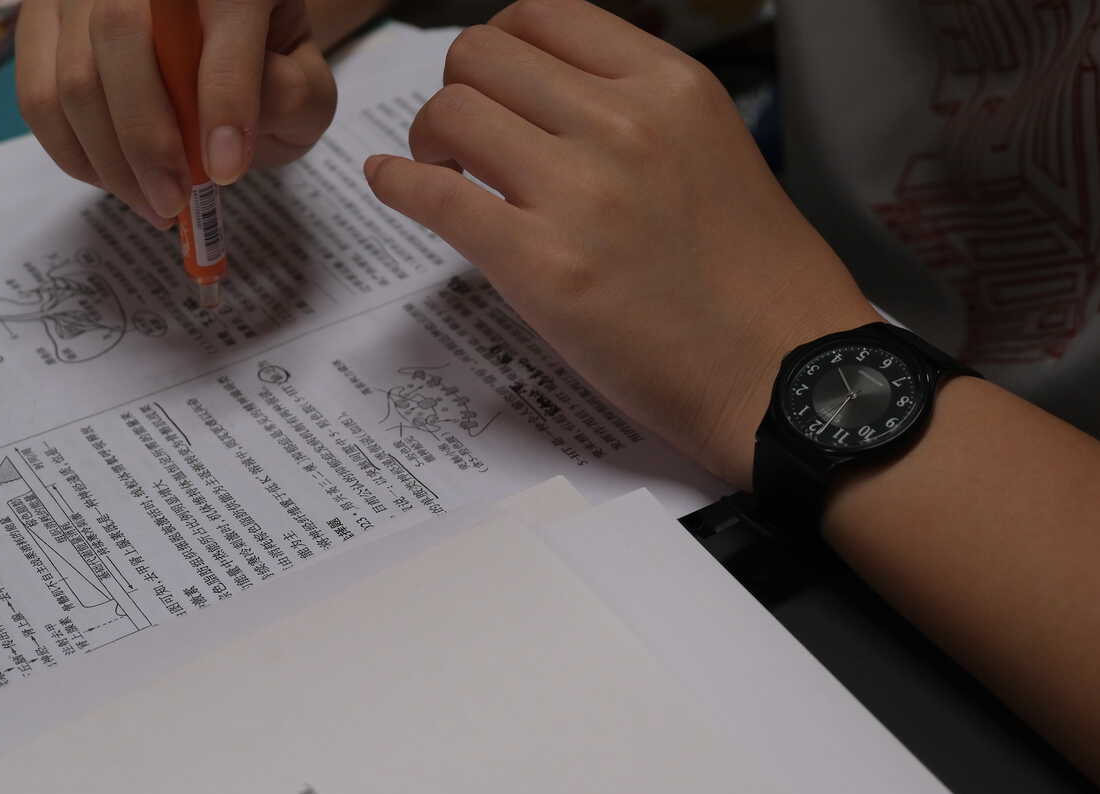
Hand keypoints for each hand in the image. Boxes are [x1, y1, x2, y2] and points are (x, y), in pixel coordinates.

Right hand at [16, 0, 337, 228]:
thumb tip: (223, 143)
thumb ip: (290, 98)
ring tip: (152, 203)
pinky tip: (115, 179)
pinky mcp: (41, 19)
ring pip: (74, 73)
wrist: (217, 39)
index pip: (224, 20)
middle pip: (119, 32)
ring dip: (110, 160)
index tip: (225, 172)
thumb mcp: (301, 83)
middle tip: (172, 202)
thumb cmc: (261, 65)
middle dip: (145, 138)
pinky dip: (75, 154)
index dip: (224, 100)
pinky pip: (37, 97)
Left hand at [362, 0, 878, 488]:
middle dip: (456, 89)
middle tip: (461, 140)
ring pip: (450, 113)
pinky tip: (389, 185)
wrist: (784, 377)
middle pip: (481, 54)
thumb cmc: (758, 283)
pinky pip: (435, 197)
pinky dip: (396, 185)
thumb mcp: (714, 150)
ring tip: (445, 174)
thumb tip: (549, 103)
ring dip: (427, 139)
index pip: (544, 15)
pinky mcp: (542, 267)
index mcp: (670, 85)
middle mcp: (623, 122)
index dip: (500, 49)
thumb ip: (636, 113)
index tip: (495, 89)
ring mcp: (580, 193)